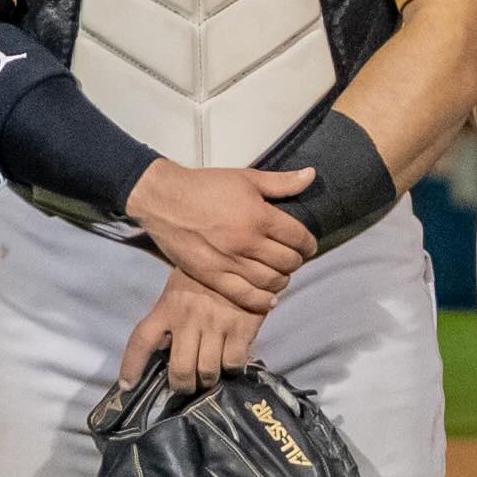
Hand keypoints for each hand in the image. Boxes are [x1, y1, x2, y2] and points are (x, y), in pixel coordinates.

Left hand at [117, 272, 266, 391]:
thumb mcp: (177, 291)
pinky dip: (232, 368)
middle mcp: (188, 317)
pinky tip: (231, 361)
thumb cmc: (204, 278)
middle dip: (182, 385)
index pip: (141, 340)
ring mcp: (216, 323)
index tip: (127, 386)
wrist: (241, 256)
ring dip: (208, 380)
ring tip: (210, 375)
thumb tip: (164, 354)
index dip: (131, 367)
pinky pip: (233, 362)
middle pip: (179, 369)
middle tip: (187, 385)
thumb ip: (169, 319)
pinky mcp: (242, 326)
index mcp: (167, 306)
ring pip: (207, 371)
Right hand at [126, 158, 311, 308]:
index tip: (307, 244)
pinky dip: (262, 300)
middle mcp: (248, 242)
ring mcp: (230, 262)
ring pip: (270, 281)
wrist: (164, 200)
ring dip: (282, 280)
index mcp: (259, 216)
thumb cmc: (205, 186)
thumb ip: (281, 182)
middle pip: (288, 262)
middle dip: (296, 261)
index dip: (308, 243)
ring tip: (281, 274)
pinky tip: (270, 298)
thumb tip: (311, 176)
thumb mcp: (246, 178)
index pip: (299, 237)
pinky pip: (245, 296)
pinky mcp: (212, 276)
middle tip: (293, 258)